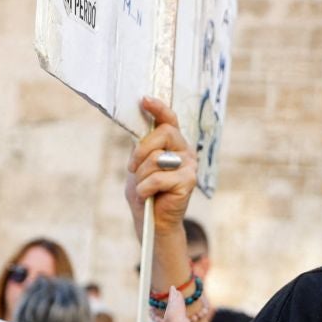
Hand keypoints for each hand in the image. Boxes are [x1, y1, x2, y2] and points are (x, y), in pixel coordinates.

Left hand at [125, 97, 197, 240]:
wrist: (152, 221)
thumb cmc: (145, 193)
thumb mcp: (139, 166)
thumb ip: (142, 148)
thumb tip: (139, 130)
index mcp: (173, 144)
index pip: (169, 119)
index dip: (158, 108)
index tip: (144, 100)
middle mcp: (185, 151)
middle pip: (163, 133)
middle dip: (141, 151)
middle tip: (132, 168)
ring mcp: (189, 165)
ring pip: (157, 158)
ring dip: (142, 176)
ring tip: (143, 189)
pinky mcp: (188, 181)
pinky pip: (158, 177)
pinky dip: (145, 189)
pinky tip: (147, 196)